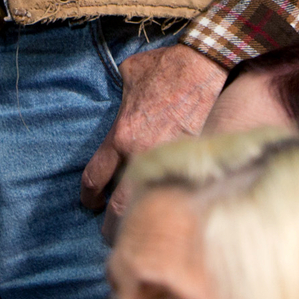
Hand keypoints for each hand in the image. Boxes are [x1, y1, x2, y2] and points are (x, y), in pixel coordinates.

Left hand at [80, 43, 226, 217]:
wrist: (208, 64)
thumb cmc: (170, 65)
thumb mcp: (134, 72)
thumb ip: (124, 92)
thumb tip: (126, 89)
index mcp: (122, 135)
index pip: (96, 177)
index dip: (90, 195)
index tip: (90, 203)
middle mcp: (143, 155)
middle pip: (120, 207)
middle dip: (113, 226)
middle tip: (111, 234)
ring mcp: (172, 163)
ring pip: (153, 205)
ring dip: (145, 220)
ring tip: (143, 233)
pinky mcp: (198, 163)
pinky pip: (184, 192)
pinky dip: (178, 204)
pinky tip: (178, 214)